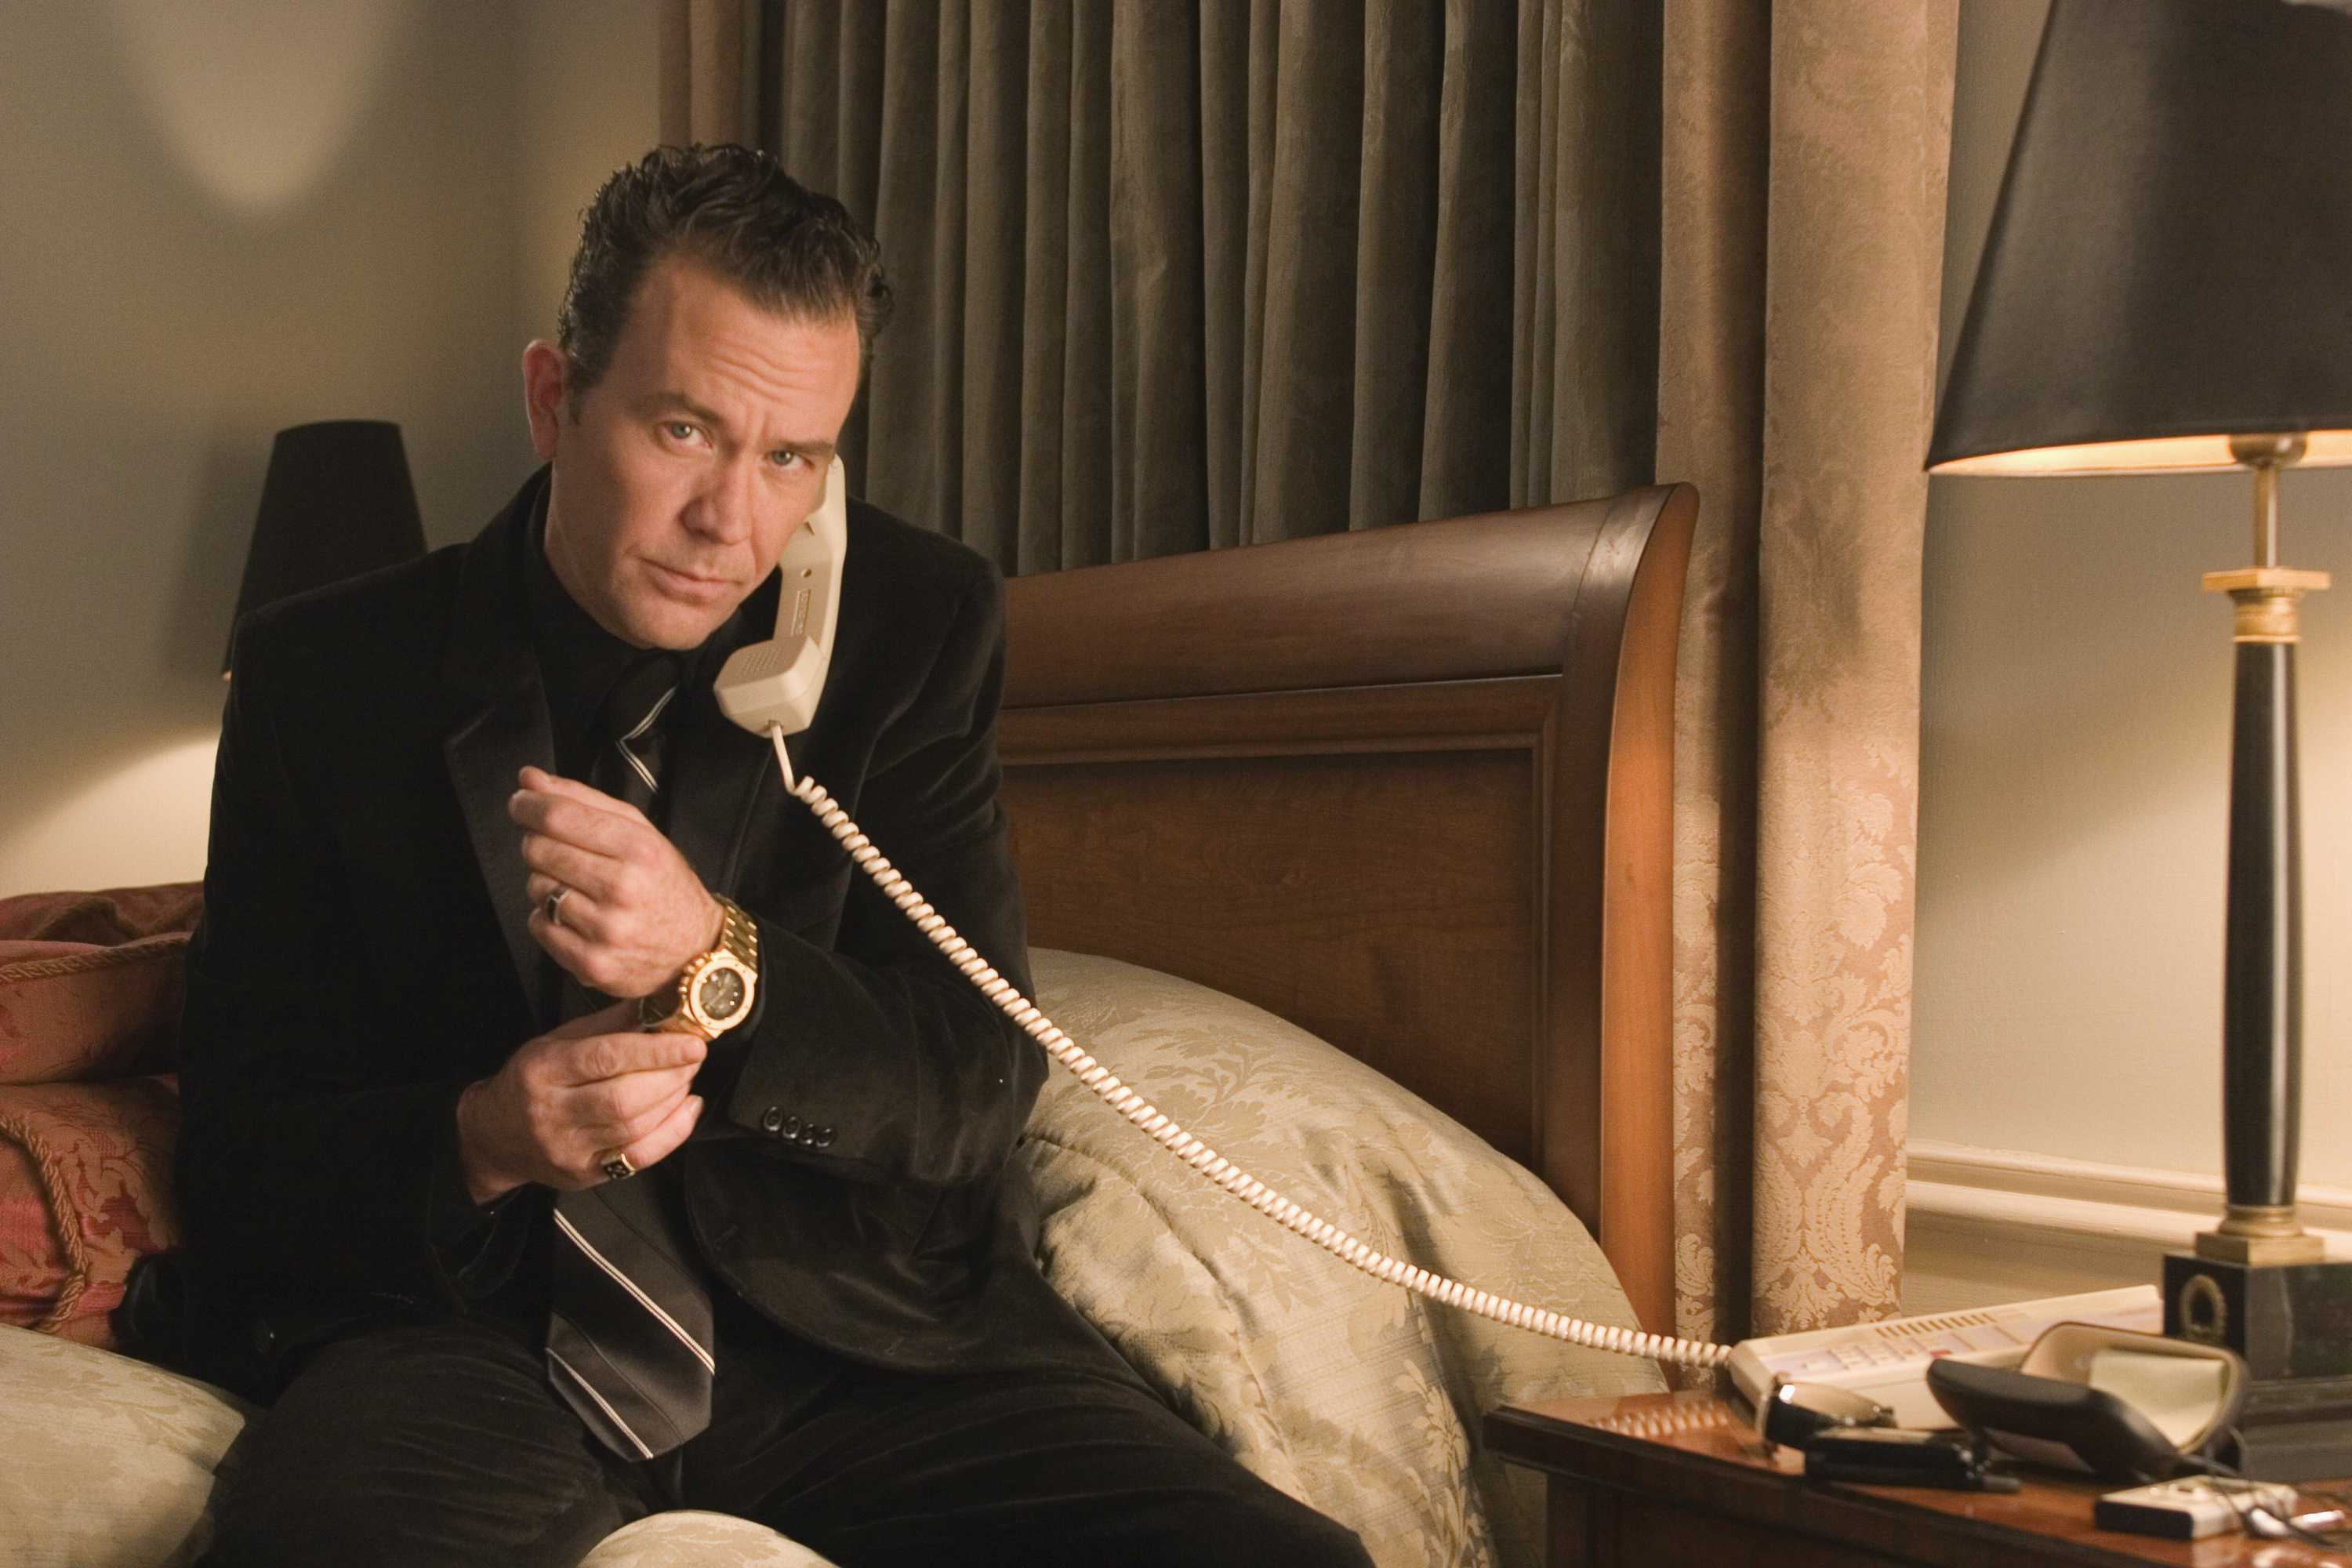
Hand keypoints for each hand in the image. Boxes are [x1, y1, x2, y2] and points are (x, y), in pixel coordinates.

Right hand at [455, 1001, 706, 1200]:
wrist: (494, 1136)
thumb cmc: (531, 1081)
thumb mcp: (558, 1042)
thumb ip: (609, 1024)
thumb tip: (661, 1003)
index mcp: (544, 1070)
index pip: (605, 1058)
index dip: (655, 1050)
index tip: (692, 1041)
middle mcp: (553, 1112)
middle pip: (623, 1099)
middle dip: (670, 1076)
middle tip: (693, 1056)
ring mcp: (569, 1148)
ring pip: (634, 1128)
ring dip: (673, 1099)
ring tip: (686, 1076)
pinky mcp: (585, 1174)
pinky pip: (640, 1157)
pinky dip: (673, 1132)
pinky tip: (687, 1109)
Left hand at [513, 765, 724, 999]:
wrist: (693, 948)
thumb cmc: (663, 886)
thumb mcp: (639, 832)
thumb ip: (583, 801)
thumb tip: (530, 779)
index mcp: (639, 850)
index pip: (559, 817)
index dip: (528, 804)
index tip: (522, 802)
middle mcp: (623, 889)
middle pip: (538, 850)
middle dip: (538, 843)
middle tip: (558, 849)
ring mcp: (605, 929)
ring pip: (535, 888)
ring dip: (546, 882)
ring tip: (578, 887)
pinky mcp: (589, 962)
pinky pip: (538, 925)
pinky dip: (548, 917)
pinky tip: (576, 916)